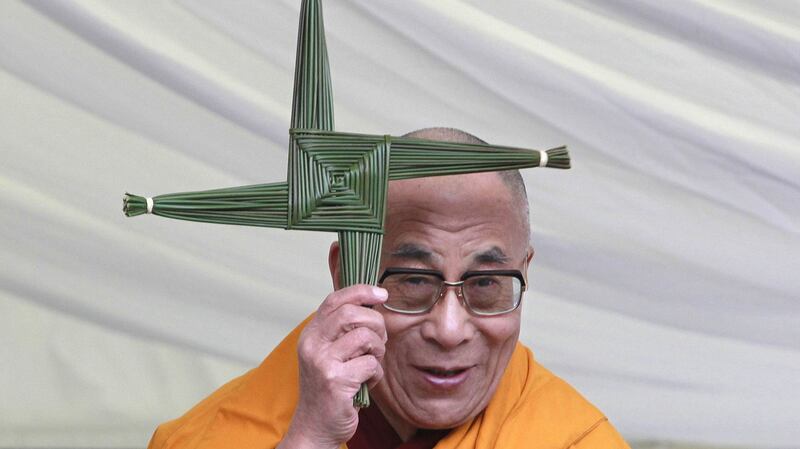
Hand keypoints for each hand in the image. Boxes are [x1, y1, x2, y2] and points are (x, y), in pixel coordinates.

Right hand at [278, 285, 387, 448]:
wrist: (315, 427)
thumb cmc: (329, 389)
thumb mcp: (329, 354)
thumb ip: (343, 331)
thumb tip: (372, 305)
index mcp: (311, 334)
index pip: (334, 300)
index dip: (361, 292)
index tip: (382, 294)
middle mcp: (312, 345)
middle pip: (352, 313)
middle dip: (376, 323)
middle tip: (380, 340)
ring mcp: (322, 362)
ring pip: (365, 336)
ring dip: (378, 349)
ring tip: (372, 361)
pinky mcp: (335, 381)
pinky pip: (371, 364)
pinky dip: (376, 373)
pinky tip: (368, 382)